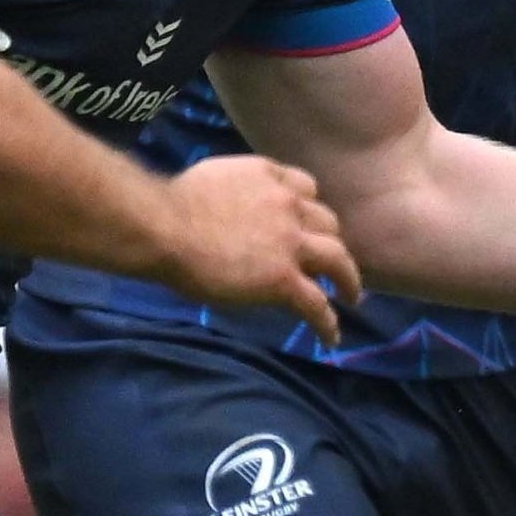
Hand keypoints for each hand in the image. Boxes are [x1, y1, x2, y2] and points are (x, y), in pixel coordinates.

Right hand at [159, 153, 359, 339]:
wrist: (164, 227)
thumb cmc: (171, 204)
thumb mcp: (215, 178)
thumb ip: (237, 190)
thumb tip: (233, 210)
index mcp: (269, 178)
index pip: (306, 188)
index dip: (310, 208)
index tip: (310, 223)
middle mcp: (288, 205)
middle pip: (328, 223)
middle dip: (331, 242)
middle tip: (331, 262)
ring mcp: (290, 243)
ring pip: (337, 260)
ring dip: (349, 279)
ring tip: (351, 296)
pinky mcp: (283, 279)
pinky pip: (316, 304)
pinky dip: (328, 323)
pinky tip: (331, 338)